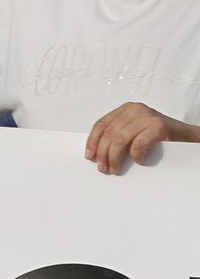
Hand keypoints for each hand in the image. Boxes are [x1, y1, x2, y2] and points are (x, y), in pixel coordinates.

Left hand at [83, 102, 199, 173]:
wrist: (191, 138)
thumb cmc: (163, 137)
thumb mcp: (137, 132)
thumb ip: (120, 135)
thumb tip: (98, 153)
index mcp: (127, 109)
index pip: (102, 124)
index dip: (93, 141)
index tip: (89, 156)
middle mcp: (135, 110)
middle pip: (109, 133)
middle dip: (103, 153)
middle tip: (103, 168)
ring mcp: (148, 117)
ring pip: (120, 139)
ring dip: (114, 157)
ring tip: (114, 169)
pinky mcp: (159, 127)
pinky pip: (138, 143)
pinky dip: (135, 155)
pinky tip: (138, 161)